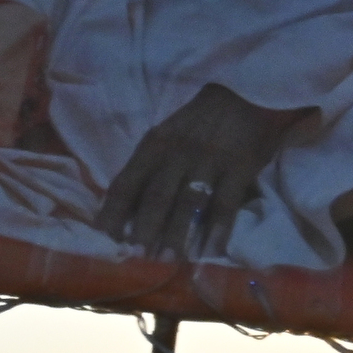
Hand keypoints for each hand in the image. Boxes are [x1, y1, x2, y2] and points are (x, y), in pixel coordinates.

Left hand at [97, 82, 311, 257]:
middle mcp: (177, 153)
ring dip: (176, 233)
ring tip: (168, 259)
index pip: (126, 182)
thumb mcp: (169, 135)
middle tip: (137, 257)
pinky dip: (218, 229)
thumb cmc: (203, 120)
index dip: (114, 212)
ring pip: (188, 202)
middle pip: (155, 195)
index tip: (104, 239)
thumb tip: (130, 208)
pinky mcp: (239, 167)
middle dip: (144, 228)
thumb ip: (153, 166)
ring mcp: (209, 161)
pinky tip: (212, 250)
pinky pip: (226, 203)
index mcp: (154, 145)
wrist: (248, 94)